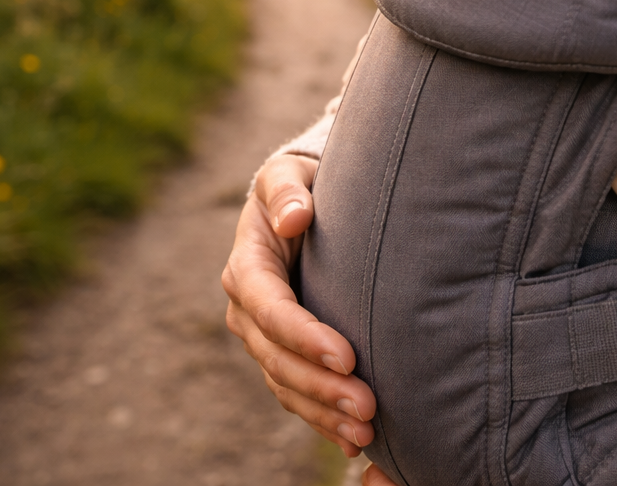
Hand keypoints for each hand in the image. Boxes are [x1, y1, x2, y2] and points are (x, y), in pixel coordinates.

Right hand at [222, 154, 378, 454]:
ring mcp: (263, 338)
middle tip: (368, 407)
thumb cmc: (302, 184)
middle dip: (322, 387)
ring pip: (287, 385)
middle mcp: (248, 310)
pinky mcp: (283, 355)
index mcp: (248, 267)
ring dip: (324, 413)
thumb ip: (288, 192)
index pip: (272, 310)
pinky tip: (352, 442)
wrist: (301, 204)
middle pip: (279, 359)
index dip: (305, 337)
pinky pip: (297, 394)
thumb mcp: (290, 174)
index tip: (346, 356)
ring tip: (366, 432)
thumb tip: (294, 217)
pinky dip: (322, 419)